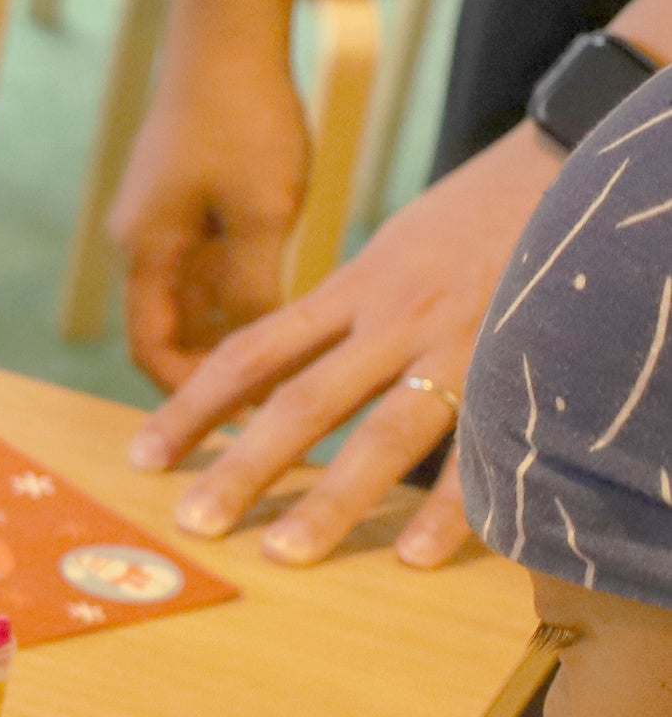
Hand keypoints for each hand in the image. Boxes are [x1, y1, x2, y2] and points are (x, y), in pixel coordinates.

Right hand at [113, 36, 311, 391]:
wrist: (224, 38)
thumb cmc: (244, 119)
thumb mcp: (263, 212)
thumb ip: (253, 287)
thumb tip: (255, 354)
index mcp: (146, 250)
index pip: (151, 350)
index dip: (189, 395)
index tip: (243, 420)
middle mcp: (140, 239)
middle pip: (167, 329)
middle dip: (214, 370)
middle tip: (275, 400)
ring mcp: (158, 215)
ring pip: (188, 297)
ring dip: (227, 330)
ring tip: (286, 357)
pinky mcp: (181, 194)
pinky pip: (201, 262)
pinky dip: (232, 292)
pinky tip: (283, 294)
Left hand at [125, 122, 552, 565]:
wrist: (573, 163)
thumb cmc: (482, 212)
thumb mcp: (396, 247)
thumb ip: (346, 308)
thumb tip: (288, 362)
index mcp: (355, 287)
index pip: (253, 352)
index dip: (194, 406)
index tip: (144, 457)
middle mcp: (394, 319)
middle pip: (304, 402)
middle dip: (245, 468)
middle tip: (195, 525)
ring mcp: (459, 345)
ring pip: (383, 432)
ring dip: (332, 498)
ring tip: (286, 554)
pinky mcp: (520, 366)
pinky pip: (484, 448)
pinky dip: (452, 506)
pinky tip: (415, 554)